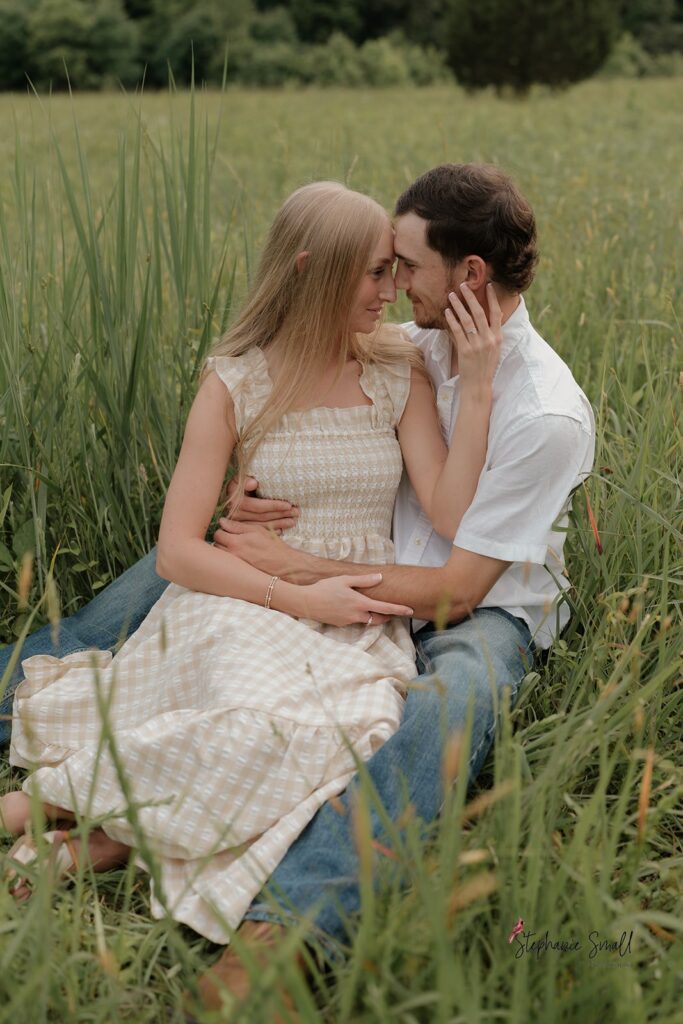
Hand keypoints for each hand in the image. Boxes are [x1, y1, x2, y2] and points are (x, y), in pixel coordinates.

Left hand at [214, 519, 298, 577]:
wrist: (285, 566)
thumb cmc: (273, 546)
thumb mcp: (257, 530)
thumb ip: (237, 526)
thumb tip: (222, 521)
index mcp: (236, 542)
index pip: (217, 534)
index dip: (222, 530)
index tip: (228, 530)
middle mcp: (232, 555)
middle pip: (216, 545)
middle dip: (221, 540)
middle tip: (231, 538)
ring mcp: (234, 566)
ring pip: (220, 555)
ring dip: (224, 550)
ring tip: (236, 548)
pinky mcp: (238, 573)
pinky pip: (227, 564)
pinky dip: (229, 560)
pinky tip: (240, 558)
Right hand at [226, 475, 298, 531]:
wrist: (233, 493)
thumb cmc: (241, 482)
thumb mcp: (241, 478)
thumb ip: (246, 480)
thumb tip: (253, 483)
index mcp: (236, 501)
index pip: (259, 506)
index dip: (274, 506)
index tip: (288, 505)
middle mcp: (236, 515)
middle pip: (263, 517)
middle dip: (281, 515)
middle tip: (296, 513)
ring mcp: (239, 524)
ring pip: (263, 526)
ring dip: (280, 524)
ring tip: (293, 521)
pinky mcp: (243, 530)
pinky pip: (260, 532)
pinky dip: (272, 531)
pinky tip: (282, 529)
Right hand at [301, 575, 413, 626]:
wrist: (305, 602)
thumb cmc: (324, 588)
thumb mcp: (344, 580)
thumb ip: (363, 580)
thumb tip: (379, 578)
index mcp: (359, 603)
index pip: (384, 608)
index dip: (398, 610)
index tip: (410, 611)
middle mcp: (356, 615)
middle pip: (378, 618)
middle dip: (387, 616)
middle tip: (393, 610)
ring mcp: (348, 621)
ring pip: (366, 620)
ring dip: (373, 615)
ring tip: (373, 607)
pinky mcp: (341, 624)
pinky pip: (355, 621)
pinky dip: (359, 615)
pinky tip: (352, 607)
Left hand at [445, 282, 501, 398]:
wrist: (478, 385)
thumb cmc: (485, 367)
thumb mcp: (495, 349)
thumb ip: (493, 333)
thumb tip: (494, 316)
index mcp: (498, 338)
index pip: (496, 313)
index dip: (492, 298)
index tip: (488, 285)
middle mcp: (489, 339)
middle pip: (479, 312)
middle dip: (471, 297)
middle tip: (463, 285)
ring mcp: (477, 345)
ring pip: (467, 320)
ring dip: (458, 305)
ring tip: (451, 295)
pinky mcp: (465, 350)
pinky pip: (457, 331)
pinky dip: (452, 320)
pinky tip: (447, 311)